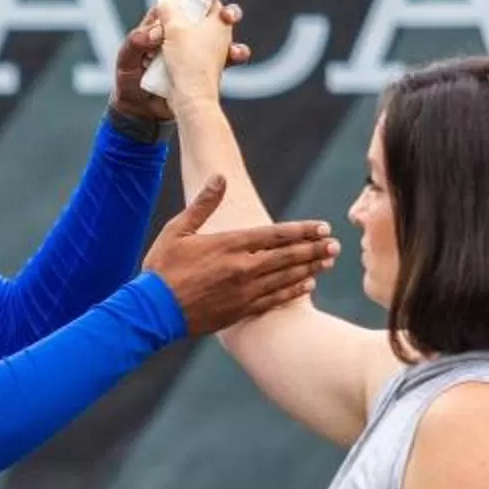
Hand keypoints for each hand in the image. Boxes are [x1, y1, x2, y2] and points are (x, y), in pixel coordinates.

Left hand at [112, 0, 252, 121]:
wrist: (140, 111)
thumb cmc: (129, 80)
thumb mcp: (126, 59)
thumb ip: (136, 43)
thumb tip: (157, 32)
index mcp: (164, 20)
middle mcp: (184, 29)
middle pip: (209, 6)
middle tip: (228, 9)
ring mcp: (197, 47)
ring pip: (222, 27)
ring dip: (231, 21)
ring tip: (231, 24)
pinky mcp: (207, 65)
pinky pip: (227, 54)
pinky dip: (236, 52)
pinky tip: (237, 55)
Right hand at [141, 178, 337, 334]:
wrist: (152, 311)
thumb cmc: (162, 268)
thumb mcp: (178, 230)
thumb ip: (203, 204)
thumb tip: (220, 177)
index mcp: (228, 245)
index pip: (274, 234)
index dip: (302, 230)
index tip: (322, 227)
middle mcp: (242, 268)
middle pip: (287, 256)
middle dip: (314, 248)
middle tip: (336, 244)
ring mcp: (243, 292)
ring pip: (285, 278)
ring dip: (309, 268)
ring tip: (328, 261)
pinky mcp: (240, 311)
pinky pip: (275, 300)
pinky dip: (293, 291)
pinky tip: (308, 285)